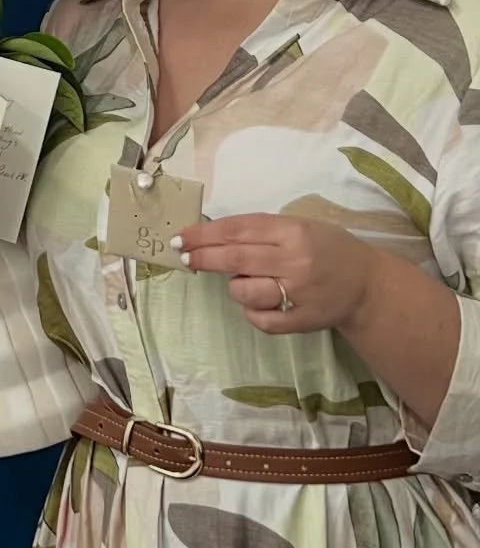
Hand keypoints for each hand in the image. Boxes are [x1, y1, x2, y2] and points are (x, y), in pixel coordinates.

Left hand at [173, 213, 380, 334]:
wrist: (367, 285)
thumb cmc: (327, 248)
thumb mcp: (299, 226)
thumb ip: (261, 230)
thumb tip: (211, 235)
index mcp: (293, 232)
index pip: (238, 231)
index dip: (204, 234)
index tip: (181, 237)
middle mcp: (295, 262)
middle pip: (236, 259)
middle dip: (203, 257)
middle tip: (184, 256)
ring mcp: (298, 294)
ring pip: (244, 292)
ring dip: (234, 287)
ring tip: (246, 281)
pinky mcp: (301, 321)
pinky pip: (260, 320)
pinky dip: (251, 311)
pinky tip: (258, 303)